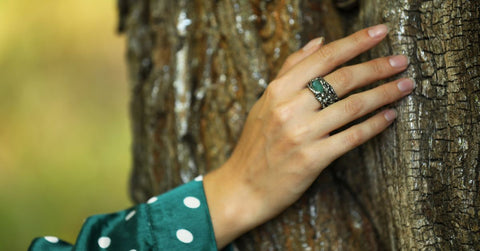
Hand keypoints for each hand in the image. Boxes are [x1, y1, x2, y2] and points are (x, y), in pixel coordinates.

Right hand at [204, 24, 413, 248]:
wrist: (242, 187)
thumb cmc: (255, 144)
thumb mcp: (265, 103)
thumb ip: (290, 70)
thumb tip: (318, 42)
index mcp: (277, 90)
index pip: (323, 58)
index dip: (355, 42)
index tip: (380, 32)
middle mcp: (289, 108)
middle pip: (342, 78)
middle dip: (377, 66)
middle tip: (401, 61)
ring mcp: (301, 134)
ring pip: (353, 105)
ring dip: (384, 93)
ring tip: (405, 85)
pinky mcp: (312, 159)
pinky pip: (352, 136)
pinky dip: (375, 124)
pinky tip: (390, 116)